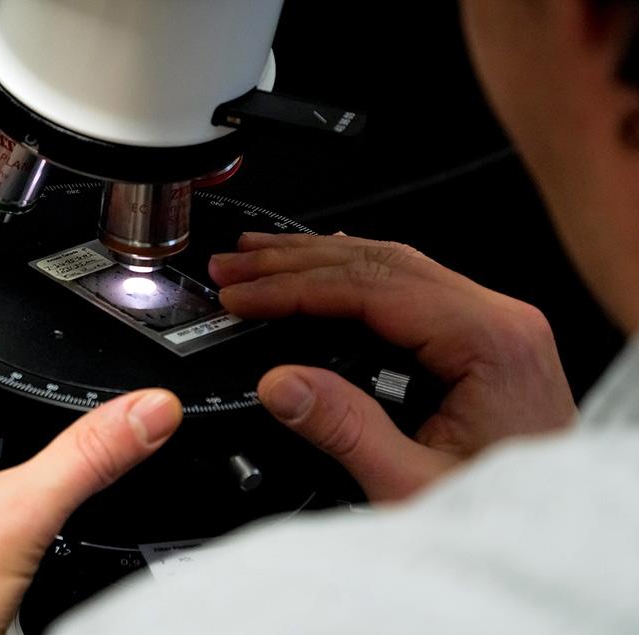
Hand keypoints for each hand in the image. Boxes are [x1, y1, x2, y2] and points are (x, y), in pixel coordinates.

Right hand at [209, 232, 575, 501]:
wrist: (558, 536)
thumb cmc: (507, 517)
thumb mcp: (414, 485)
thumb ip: (344, 430)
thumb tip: (279, 382)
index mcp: (489, 341)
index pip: (373, 288)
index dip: (295, 287)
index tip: (242, 294)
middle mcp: (497, 319)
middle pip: (379, 262)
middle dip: (295, 261)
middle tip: (235, 263)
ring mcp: (492, 325)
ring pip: (392, 266)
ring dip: (319, 260)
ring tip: (259, 257)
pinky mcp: (482, 339)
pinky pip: (408, 288)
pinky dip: (352, 276)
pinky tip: (322, 268)